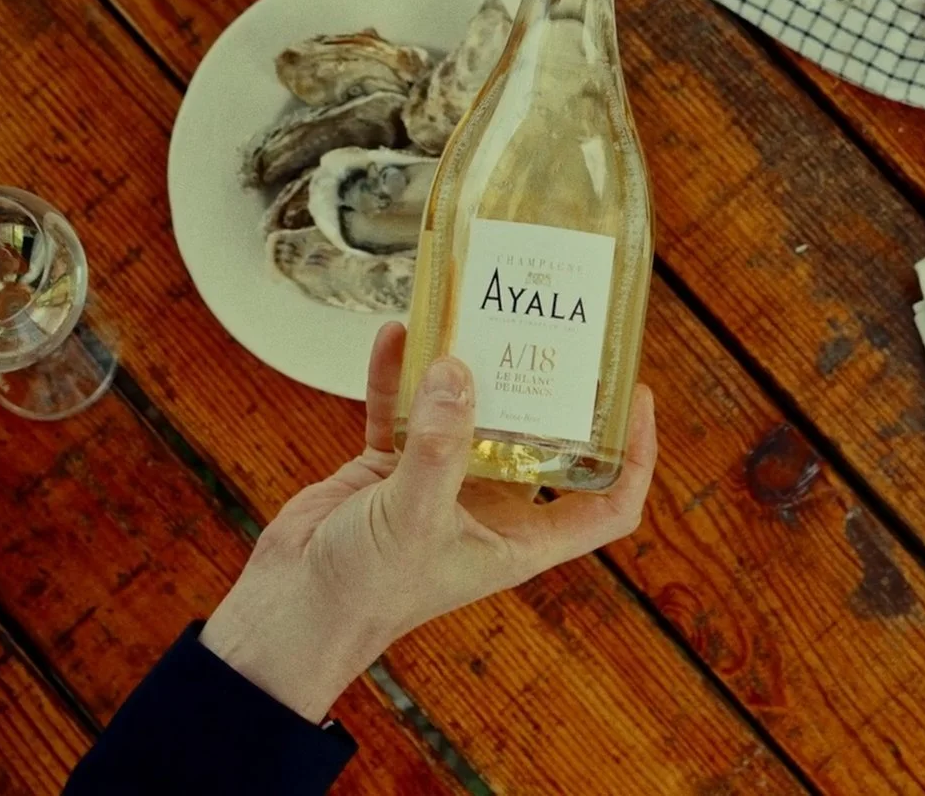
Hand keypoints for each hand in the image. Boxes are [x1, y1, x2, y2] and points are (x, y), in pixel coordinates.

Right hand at [201, 324, 657, 720]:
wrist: (289, 610)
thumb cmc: (365, 592)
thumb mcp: (415, 517)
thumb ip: (439, 445)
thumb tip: (459, 371)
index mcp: (519, 539)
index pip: (606, 505)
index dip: (634, 456)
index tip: (635, 397)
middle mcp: (489, 509)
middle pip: (537, 441)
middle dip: (542, 388)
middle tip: (548, 329)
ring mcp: (439, 485)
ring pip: (469, 414)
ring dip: (468, 370)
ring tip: (474, 314)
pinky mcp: (389, 468)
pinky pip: (404, 410)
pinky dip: (400, 375)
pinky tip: (397, 335)